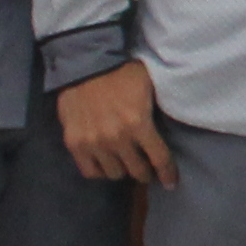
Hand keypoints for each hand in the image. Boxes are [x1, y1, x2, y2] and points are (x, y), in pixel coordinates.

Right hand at [57, 62, 178, 186]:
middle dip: (146, 172)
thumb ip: (156, 112)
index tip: (170, 183)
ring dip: (123, 170)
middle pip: (137, 171)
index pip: (160, 160)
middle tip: (146, 168)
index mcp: (139, 124)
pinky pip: (89, 171)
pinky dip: (100, 170)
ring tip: (125, 163)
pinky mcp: (75, 143)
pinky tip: (105, 163)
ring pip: (115, 174)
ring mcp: (94, 142)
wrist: (85, 62)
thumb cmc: (123, 72)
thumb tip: (168, 129)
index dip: (168, 174)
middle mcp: (117, 138)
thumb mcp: (150, 87)